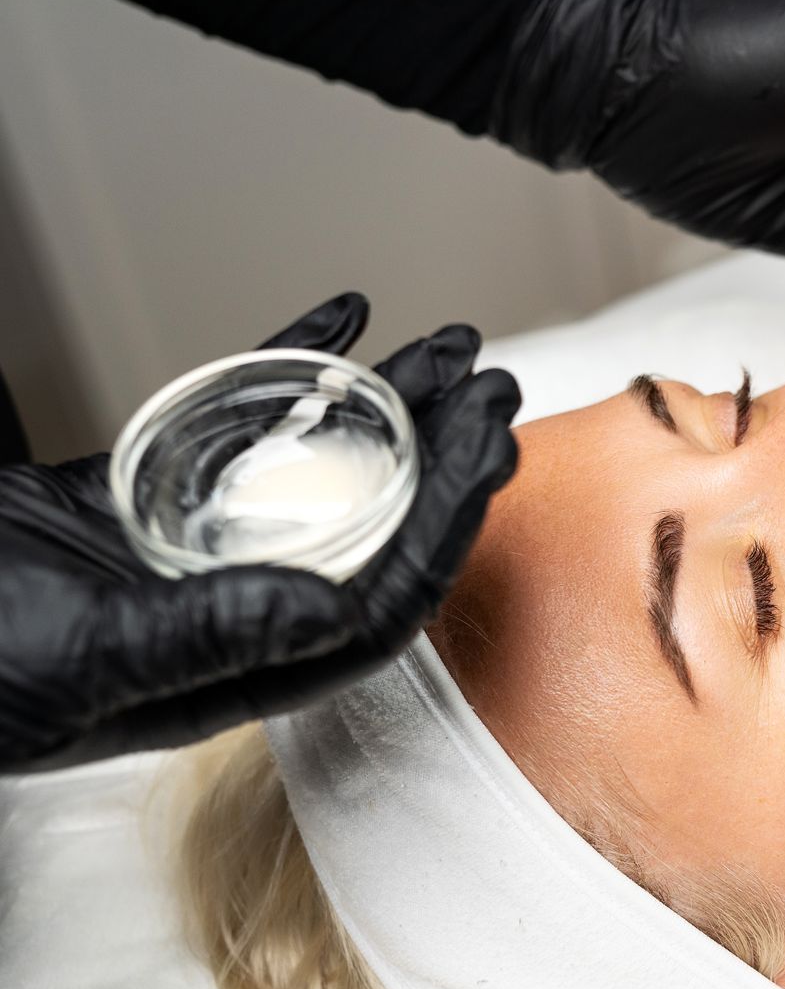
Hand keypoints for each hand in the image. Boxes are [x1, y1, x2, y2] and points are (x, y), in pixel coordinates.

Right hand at [0, 294, 519, 773]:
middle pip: (369, 530)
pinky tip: (339, 320)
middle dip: (442, 459)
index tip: (491, 458)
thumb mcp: (85, 661)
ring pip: (315, 471)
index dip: (445, 528)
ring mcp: (192, 550)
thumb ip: (205, 634)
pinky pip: (232, 428)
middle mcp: (235, 611)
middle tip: (497, 388)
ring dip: (388, 409)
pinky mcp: (141, 498)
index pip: (379, 601)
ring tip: (451, 351)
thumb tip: (325, 608)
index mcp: (237, 668)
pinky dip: (283, 371)